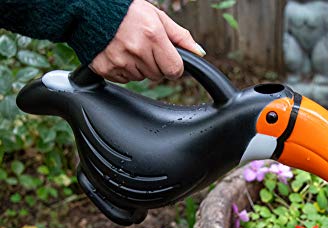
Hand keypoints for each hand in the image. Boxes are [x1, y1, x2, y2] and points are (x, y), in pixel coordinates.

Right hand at [90, 0, 204, 82]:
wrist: (88, 8)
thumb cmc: (126, 10)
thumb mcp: (157, 16)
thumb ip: (180, 37)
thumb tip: (199, 52)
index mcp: (153, 35)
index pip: (174, 69)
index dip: (173, 65)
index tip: (167, 58)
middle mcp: (136, 50)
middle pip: (158, 75)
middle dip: (155, 64)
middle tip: (143, 46)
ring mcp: (119, 61)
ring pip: (141, 78)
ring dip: (139, 67)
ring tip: (128, 47)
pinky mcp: (105, 69)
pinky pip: (124, 80)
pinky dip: (123, 70)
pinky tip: (118, 53)